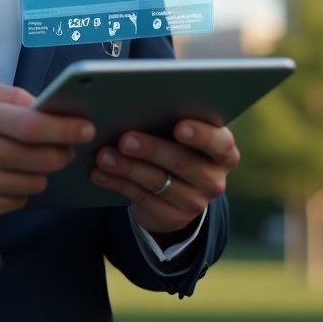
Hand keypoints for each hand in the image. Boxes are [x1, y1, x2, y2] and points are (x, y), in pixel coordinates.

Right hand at [0, 78, 94, 221]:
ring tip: (27, 160)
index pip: (34, 125)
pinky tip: (6, 175)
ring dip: (41, 171)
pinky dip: (21, 188)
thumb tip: (48, 107)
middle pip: (43, 157)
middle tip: (65, 147)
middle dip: (63, 152)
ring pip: (36, 181)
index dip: (66, 128)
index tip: (85, 127)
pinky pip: (20, 200)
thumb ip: (12, 95)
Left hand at [89, 120, 239, 237]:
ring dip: (127, 167)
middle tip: (126, 139)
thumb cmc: (177, 146)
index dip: (201, 135)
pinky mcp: (172, 217)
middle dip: (151, 149)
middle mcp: (213, 178)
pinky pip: (141, 198)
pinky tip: (99, 173)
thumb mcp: (182, 134)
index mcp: (223, 151)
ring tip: (104, 155)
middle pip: (182, 162)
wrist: (178, 191)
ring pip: (157, 181)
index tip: (180, 126)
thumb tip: (137, 103)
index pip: (219, 143)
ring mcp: (194, 202)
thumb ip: (172, 119)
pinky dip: (117, 183)